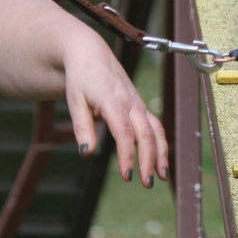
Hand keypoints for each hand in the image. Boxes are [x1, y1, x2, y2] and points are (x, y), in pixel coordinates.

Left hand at [63, 29, 168, 186]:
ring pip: (156, 129)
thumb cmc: (80, 78)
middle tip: (147, 184)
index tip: (127, 176)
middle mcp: (130, 102)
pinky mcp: (139, 105)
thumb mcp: (74, 102)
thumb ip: (82, 128)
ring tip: (162, 176)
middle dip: (149, 160)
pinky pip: (155, 125)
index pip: (125, 133)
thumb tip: (87, 153)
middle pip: (146, 133)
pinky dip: (160, 143)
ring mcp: (138, 103)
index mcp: (113, 101)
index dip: (128, 156)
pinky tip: (159, 160)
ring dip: (161, 153)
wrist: (90, 53)